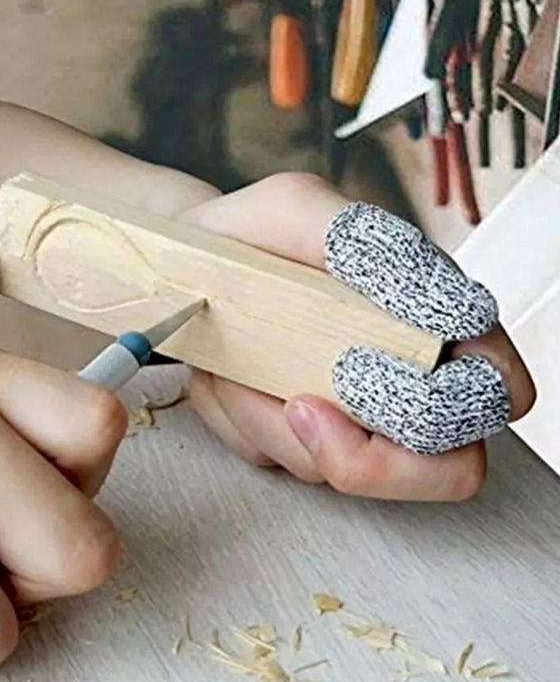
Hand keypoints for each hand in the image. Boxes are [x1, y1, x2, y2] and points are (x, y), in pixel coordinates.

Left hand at [176, 174, 535, 500]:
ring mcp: (349, 418)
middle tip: (298, 404)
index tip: (360, 369)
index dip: (448, 408)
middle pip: (445, 470)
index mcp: (431, 320)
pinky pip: (277, 461)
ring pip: (342, 470)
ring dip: (269, 420)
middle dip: (365, 456)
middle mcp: (402, 377)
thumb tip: (438, 300)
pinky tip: (224, 372)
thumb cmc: (248, 236)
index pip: (495, 393)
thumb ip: (362, 243)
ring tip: (234, 359)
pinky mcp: (294, 440)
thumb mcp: (296, 211)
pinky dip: (240, 422)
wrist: (187, 265)